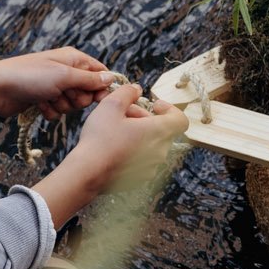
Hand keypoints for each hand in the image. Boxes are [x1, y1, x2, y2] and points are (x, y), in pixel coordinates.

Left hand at [0, 47, 116, 119]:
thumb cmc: (29, 76)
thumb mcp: (64, 76)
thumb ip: (90, 79)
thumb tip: (112, 78)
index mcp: (73, 59)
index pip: (100, 73)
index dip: (102, 88)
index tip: (98, 98)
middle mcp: (66, 71)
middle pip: (88, 91)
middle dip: (78, 98)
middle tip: (65, 94)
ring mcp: (54, 86)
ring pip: (73, 103)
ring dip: (63, 105)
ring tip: (48, 99)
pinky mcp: (44, 99)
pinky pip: (58, 110)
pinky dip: (51, 111)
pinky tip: (39, 105)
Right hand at [69, 85, 188, 186]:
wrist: (87, 172)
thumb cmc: (100, 139)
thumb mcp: (111, 105)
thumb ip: (127, 92)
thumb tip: (136, 89)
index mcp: (159, 132)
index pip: (180, 119)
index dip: (169, 109)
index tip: (153, 105)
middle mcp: (160, 151)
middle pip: (162, 129)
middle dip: (146, 117)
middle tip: (124, 113)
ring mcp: (152, 166)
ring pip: (153, 144)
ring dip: (140, 133)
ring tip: (118, 129)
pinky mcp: (141, 178)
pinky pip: (144, 159)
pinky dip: (136, 150)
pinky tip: (117, 147)